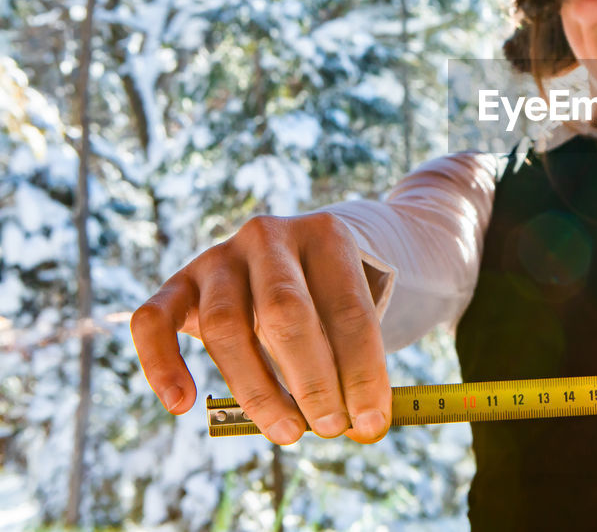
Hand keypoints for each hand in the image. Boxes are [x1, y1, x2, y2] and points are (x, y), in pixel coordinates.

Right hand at [130, 212, 390, 444]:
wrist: (290, 252)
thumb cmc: (327, 296)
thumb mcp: (351, 312)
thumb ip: (357, 360)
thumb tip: (367, 428)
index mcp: (326, 237)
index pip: (349, 310)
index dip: (362, 372)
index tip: (371, 424)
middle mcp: (269, 238)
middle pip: (286, 312)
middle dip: (313, 380)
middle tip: (330, 428)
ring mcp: (219, 257)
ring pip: (225, 325)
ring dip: (257, 389)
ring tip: (287, 432)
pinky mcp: (177, 282)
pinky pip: (153, 320)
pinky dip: (161, 364)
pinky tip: (182, 404)